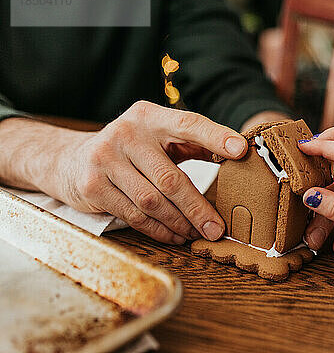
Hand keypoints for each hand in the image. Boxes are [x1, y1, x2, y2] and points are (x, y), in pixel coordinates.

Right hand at [46, 101, 246, 243]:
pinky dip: (159, 230)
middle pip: (170, 178)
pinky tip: (174, 235)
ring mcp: (105, 159)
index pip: (188, 123)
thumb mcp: (158, 137)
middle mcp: (126, 133)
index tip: (241, 150)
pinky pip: (134, 216)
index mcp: (149, 116)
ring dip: (179, 223)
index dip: (216, 136)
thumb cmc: (131, 149)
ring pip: (152, 201)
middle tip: (217, 228)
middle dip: (198, 207)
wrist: (72, 160)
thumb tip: (240, 154)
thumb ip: (194, 144)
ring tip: (197, 233)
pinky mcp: (93, 186)